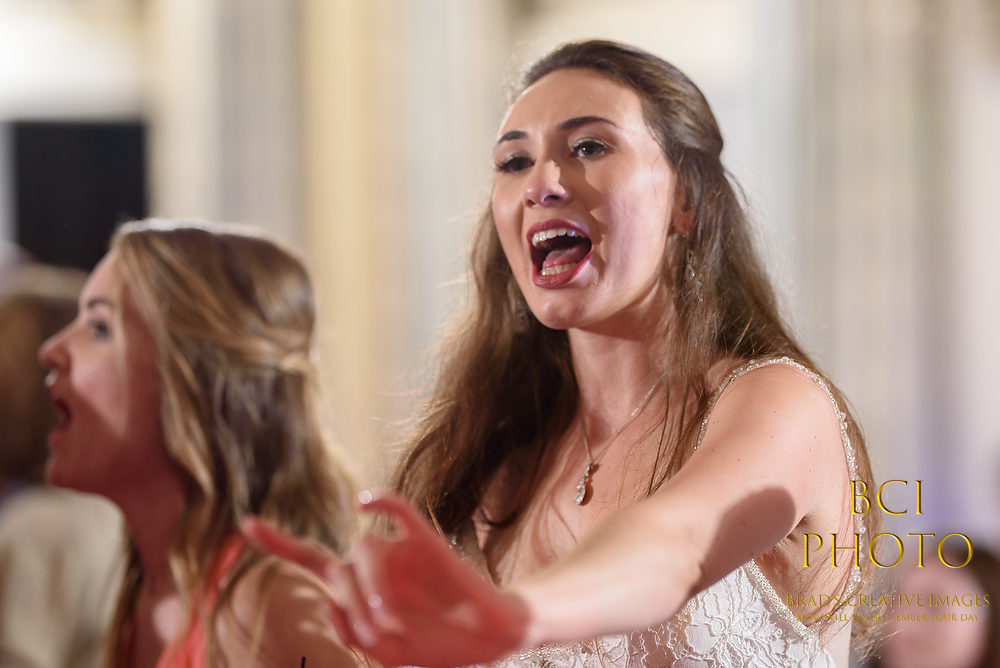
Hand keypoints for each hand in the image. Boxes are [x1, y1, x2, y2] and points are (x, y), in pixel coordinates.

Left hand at [242, 492, 528, 666]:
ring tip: (390, 621)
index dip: (278, 541)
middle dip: (349, 602)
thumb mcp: (388, 653)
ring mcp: (399, 551)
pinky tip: (365, 502)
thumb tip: (328, 599)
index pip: (310, 558)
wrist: (489, 637)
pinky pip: (398, 510)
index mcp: (357, 589)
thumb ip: (353, 631)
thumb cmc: (437, 649)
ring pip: (364, 547)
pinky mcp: (426, 540)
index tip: (246, 523)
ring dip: (370, 585)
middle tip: (375, 633)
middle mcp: (374, 564)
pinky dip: (380, 501)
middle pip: (339, 565)